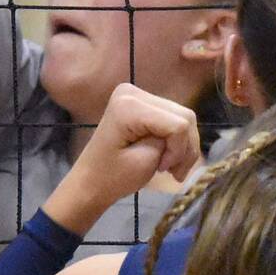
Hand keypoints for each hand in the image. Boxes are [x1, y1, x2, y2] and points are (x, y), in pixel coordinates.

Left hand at [44, 84, 201, 235]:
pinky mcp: (142, 104)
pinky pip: (173, 119)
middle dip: (184, 148)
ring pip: (183, 118)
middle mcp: (133, 92)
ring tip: (171, 168)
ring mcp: (137, 96)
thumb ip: (169, 143)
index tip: (162, 169)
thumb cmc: (112, 178)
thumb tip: (185, 133)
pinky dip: (176, 141)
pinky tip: (167, 157)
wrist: (90, 182)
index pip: (178, 124)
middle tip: (173, 172)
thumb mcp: (146, 162)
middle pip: (185, 117)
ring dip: (183, 147)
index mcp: (129, 105)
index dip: (178, 150)